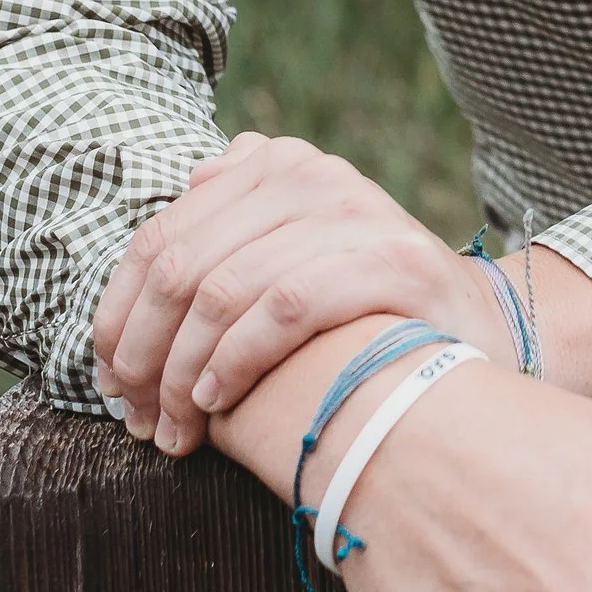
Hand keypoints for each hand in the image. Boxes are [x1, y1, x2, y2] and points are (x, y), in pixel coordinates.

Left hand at [93, 133, 483, 451]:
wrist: (480, 330)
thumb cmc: (365, 305)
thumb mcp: (299, 247)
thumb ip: (244, 212)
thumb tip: (190, 178)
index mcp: (275, 164)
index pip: (159, 237)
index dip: (118, 316)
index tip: (110, 383)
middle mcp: (312, 174)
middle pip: (180, 266)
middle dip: (142, 353)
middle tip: (135, 419)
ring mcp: (356, 213)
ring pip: (222, 289)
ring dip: (181, 372)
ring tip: (175, 428)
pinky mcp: (393, 262)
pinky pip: (284, 307)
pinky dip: (236, 359)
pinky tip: (219, 400)